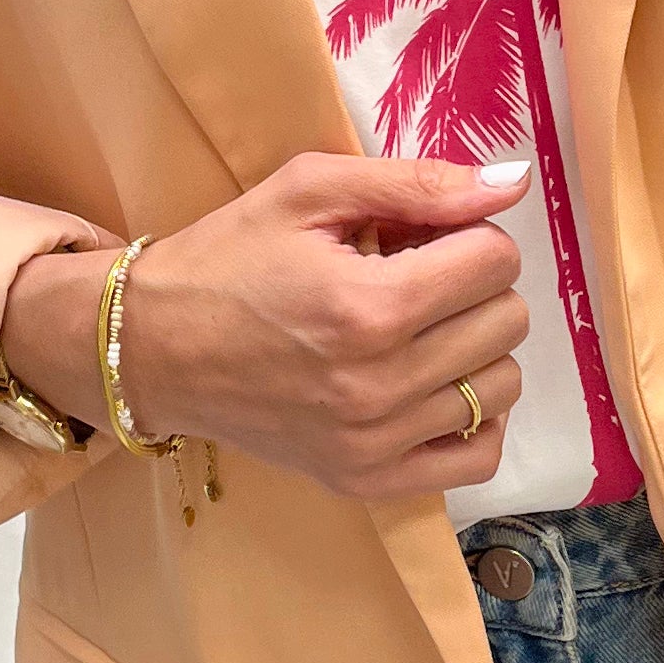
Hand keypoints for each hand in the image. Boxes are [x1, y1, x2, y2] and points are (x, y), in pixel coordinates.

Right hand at [0, 155, 533, 502]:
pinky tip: (435, 386)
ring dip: (477, 348)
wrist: (150, 349)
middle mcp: (379, 384)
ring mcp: (375, 443)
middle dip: (475, 285)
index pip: (495, 261)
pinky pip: (477, 458)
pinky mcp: (367, 479)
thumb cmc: (226, 259)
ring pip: (501, 386)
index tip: (424, 237)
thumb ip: (416, 183)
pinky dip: (475, 419)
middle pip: (506, 322)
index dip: (469, 234)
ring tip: (421, 331)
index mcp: (368, 306)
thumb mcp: (307, 191)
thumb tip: (513, 184)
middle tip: (419, 279)